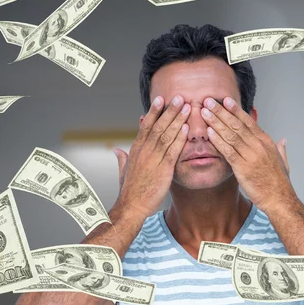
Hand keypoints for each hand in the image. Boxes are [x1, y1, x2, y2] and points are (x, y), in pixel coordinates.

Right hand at [113, 95, 189, 219]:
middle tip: (180, 96)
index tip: (161, 99)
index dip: (154, 111)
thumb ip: (122, 159)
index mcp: (135, 150)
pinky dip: (179, 138)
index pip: (145, 126)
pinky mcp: (163, 170)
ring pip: (166, 135)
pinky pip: (172, 150)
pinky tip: (187, 128)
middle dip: (169, 110)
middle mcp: (143, 152)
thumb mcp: (123, 172)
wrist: (131, 208)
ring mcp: (153, 160)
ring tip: (187, 107)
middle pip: (157, 126)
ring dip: (177, 120)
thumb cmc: (129, 192)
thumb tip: (117, 150)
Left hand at [201, 96, 295, 213]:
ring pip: (231, 135)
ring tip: (204, 112)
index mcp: (267, 142)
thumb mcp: (283, 163)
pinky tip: (209, 133)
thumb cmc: (279, 183)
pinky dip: (218, 141)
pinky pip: (228, 151)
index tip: (225, 100)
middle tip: (208, 101)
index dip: (236, 110)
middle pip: (237, 124)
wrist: (279, 199)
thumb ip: (281, 150)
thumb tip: (282, 141)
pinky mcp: (243, 168)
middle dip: (222, 111)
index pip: (249, 121)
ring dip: (216, 122)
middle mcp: (259, 146)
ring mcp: (251, 156)